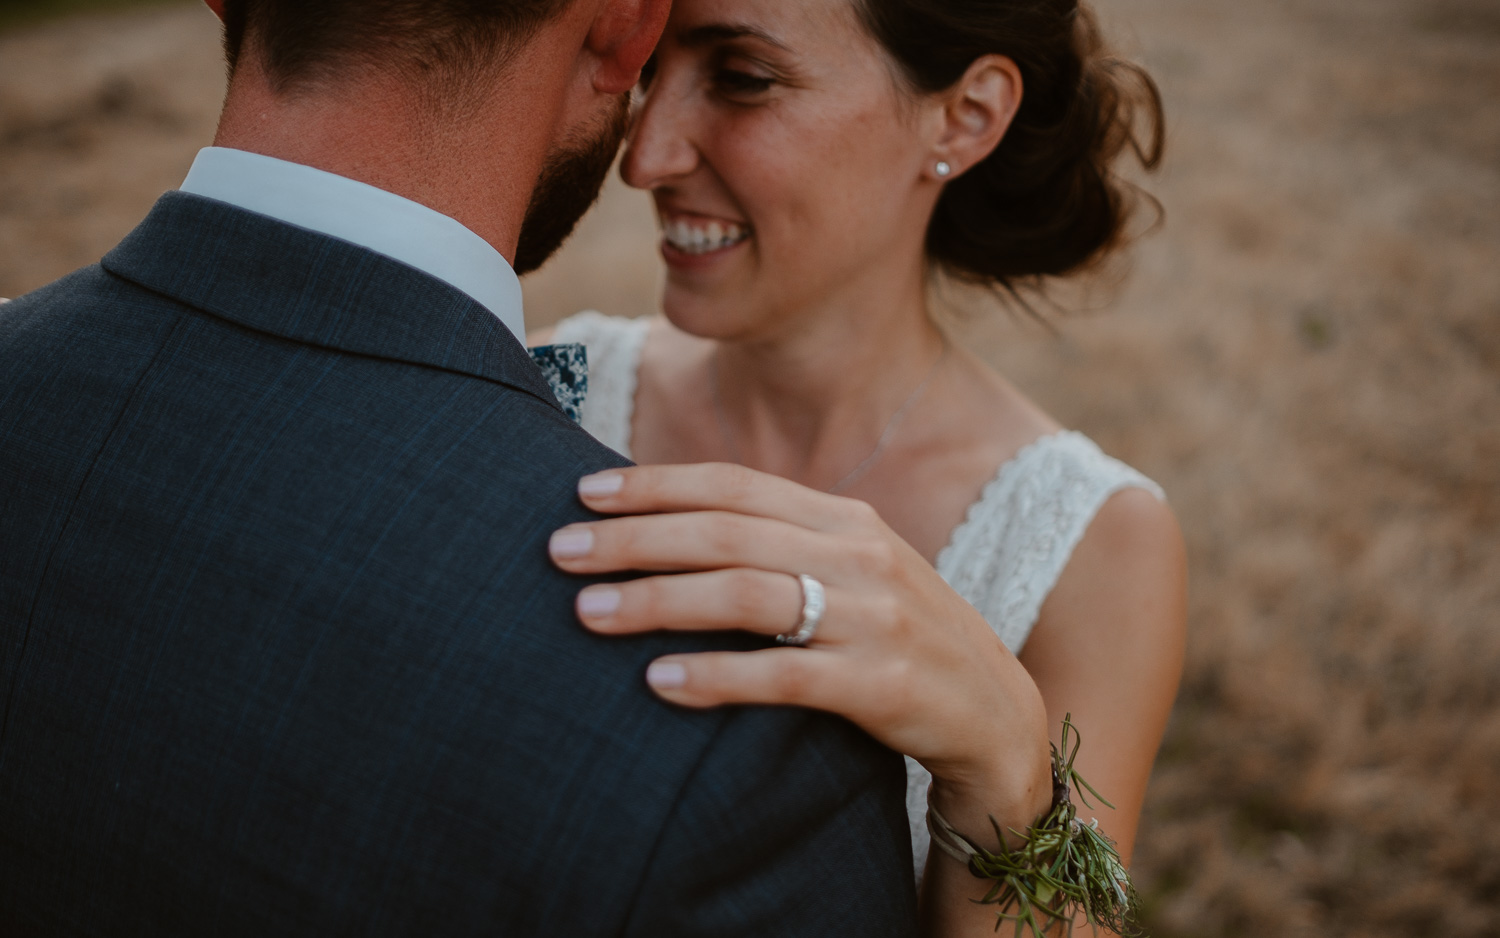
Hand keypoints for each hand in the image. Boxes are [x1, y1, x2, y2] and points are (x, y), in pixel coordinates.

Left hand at [548, 462, 1051, 819]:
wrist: (995, 712)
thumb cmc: (896, 638)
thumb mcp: (850, 573)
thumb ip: (779, 546)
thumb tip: (671, 531)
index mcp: (842, 520)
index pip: (734, 487)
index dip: (656, 485)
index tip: (584, 493)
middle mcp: (858, 556)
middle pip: (727, 534)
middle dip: (636, 538)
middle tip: (560, 551)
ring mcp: (872, 618)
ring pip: (747, 594)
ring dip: (659, 599)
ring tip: (588, 613)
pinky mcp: (881, 683)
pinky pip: (784, 675)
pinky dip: (717, 676)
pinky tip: (659, 681)